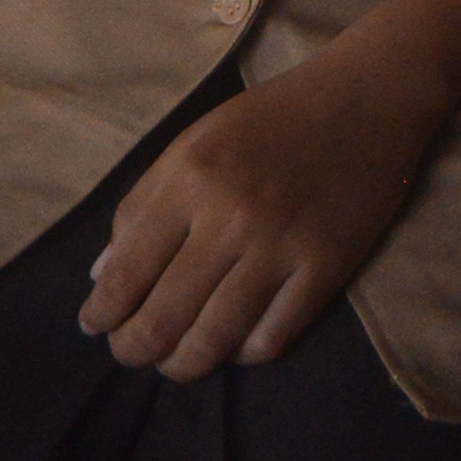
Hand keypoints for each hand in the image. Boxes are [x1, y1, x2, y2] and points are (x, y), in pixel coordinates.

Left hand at [79, 55, 442, 382]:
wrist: (367, 96)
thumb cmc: (271, 117)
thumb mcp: (194, 142)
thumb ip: (141, 203)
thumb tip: (101, 276)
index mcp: (191, 178)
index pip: (127, 273)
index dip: (102, 312)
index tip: (93, 325)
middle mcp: (232, 217)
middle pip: (164, 317)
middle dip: (133, 348)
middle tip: (128, 351)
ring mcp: (283, 246)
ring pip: (215, 339)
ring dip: (182, 364)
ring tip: (173, 363)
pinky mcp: (327, 267)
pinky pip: (273, 337)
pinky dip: (243, 355)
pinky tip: (231, 347)